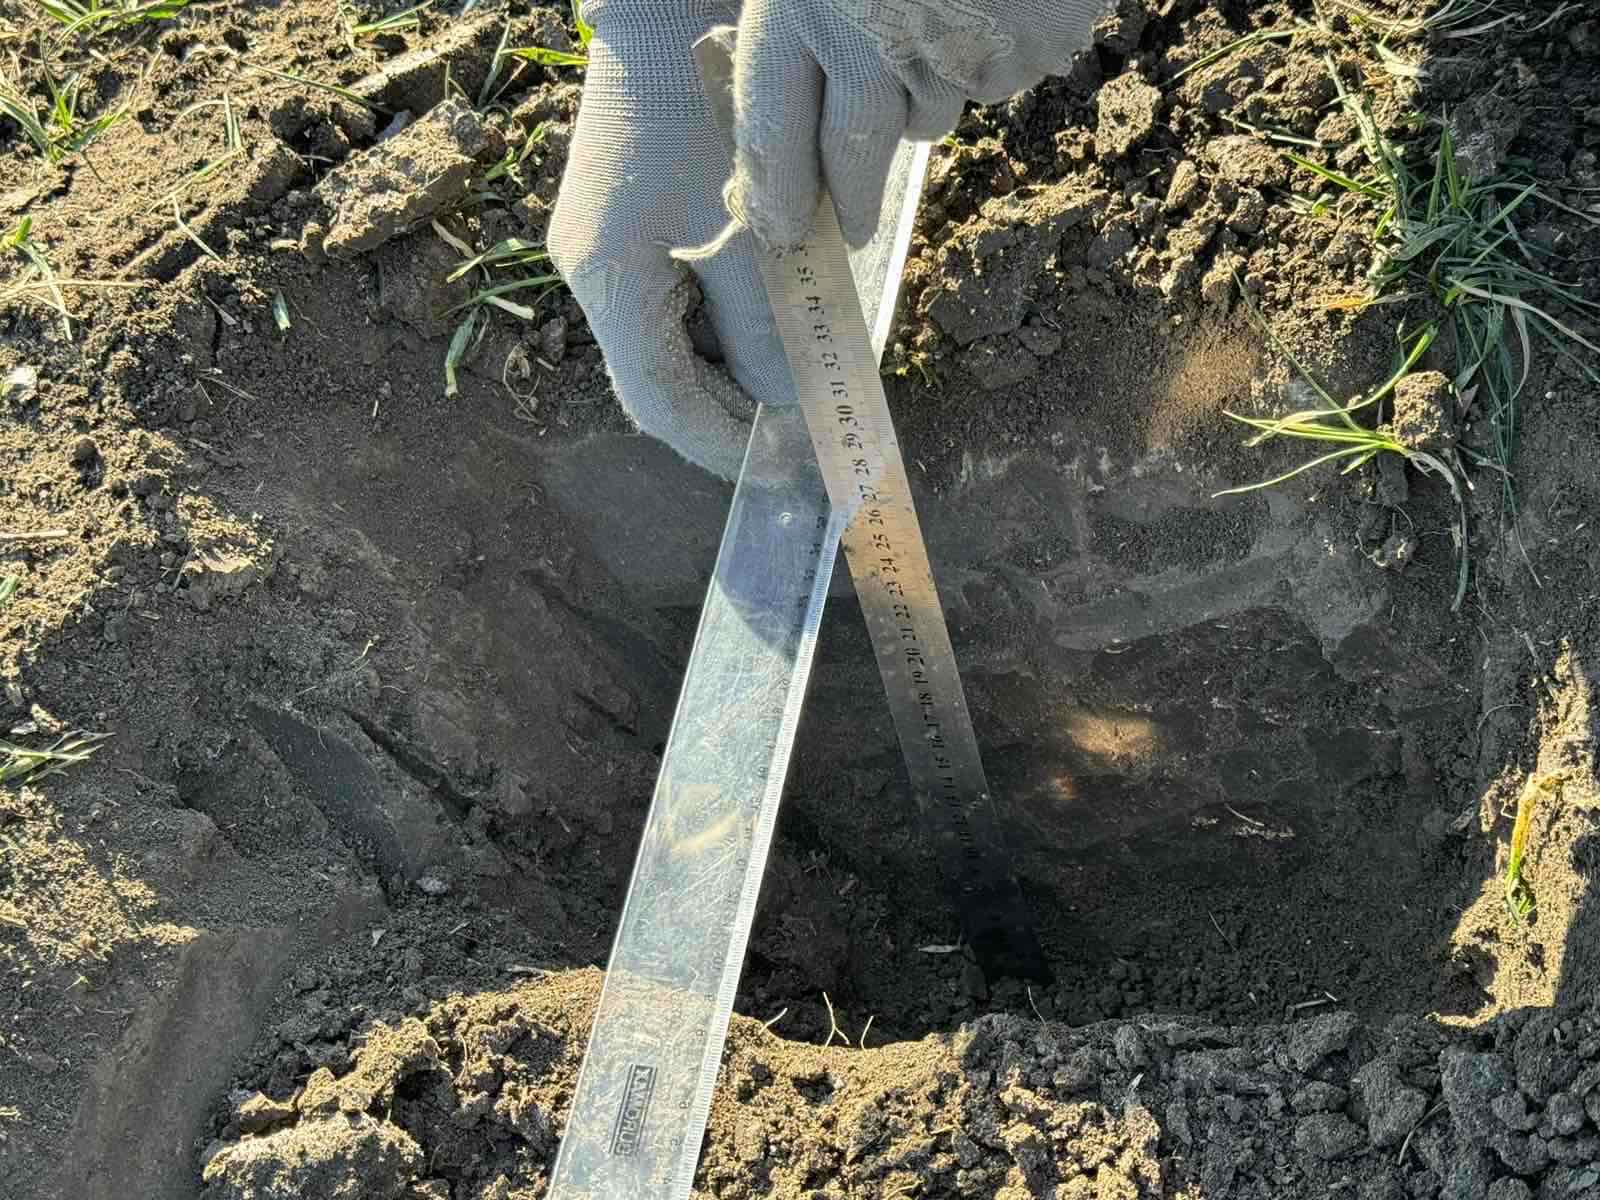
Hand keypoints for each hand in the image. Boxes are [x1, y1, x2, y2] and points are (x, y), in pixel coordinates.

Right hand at [547, 1, 795, 480]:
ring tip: (794, 382)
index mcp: (607, 280)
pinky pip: (672, 302)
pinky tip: (768, 325)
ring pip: (667, 344)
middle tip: (799, 436)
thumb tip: (786, 405)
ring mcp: (602, 248)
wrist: (672, 9)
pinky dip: (721, 325)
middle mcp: (591, 273)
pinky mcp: (624, 224)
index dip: (724, 446)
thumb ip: (768, 329)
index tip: (784, 470)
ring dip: (729, 370)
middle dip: (730, 414)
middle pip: (659, 381)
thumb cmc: (711, 113)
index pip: (661, 403)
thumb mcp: (752, 233)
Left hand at [725, 0, 1112, 247]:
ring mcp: (953, 52)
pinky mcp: (1021, 54)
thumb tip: (775, 136)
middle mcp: (869, 39)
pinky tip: (984, 1)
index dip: (775, 191)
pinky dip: (985, 58)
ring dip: (922, 99)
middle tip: (852, 227)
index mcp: (801, 1)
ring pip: (929, 119)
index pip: (774, 129)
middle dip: (850, 200)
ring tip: (928, 28)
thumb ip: (798, 18)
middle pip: (854, 155)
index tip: (777, 228)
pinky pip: (991, 82)